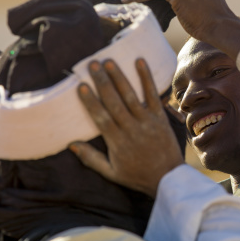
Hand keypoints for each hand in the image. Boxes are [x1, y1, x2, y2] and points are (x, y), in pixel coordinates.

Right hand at [69, 58, 183, 197]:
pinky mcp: (160, 117)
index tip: (81, 86)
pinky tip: (140, 62)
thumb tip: (71, 144)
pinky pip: (153, 95)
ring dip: (120, 77)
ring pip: (130, 96)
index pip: (101, 118)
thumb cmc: (137, 176)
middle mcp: (131, 129)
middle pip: (114, 102)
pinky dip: (146, 78)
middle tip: (92, 64)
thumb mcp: (111, 173)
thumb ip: (91, 158)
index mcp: (117, 142)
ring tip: (109, 61)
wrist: (168, 179)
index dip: (90, 101)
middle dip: (102, 82)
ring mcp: (147, 122)